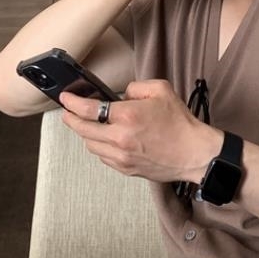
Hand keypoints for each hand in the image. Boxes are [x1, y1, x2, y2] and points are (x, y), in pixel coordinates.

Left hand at [60, 79, 219, 187]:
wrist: (193, 154)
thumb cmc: (180, 123)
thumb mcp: (160, 89)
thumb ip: (135, 88)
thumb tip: (121, 95)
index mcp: (127, 116)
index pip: (89, 110)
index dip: (72, 103)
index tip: (64, 98)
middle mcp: (120, 139)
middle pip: (84, 131)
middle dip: (71, 120)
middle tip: (67, 112)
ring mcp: (122, 158)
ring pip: (92, 146)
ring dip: (86, 135)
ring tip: (86, 125)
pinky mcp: (127, 169)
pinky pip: (104, 158)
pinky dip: (100, 147)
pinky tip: (105, 139)